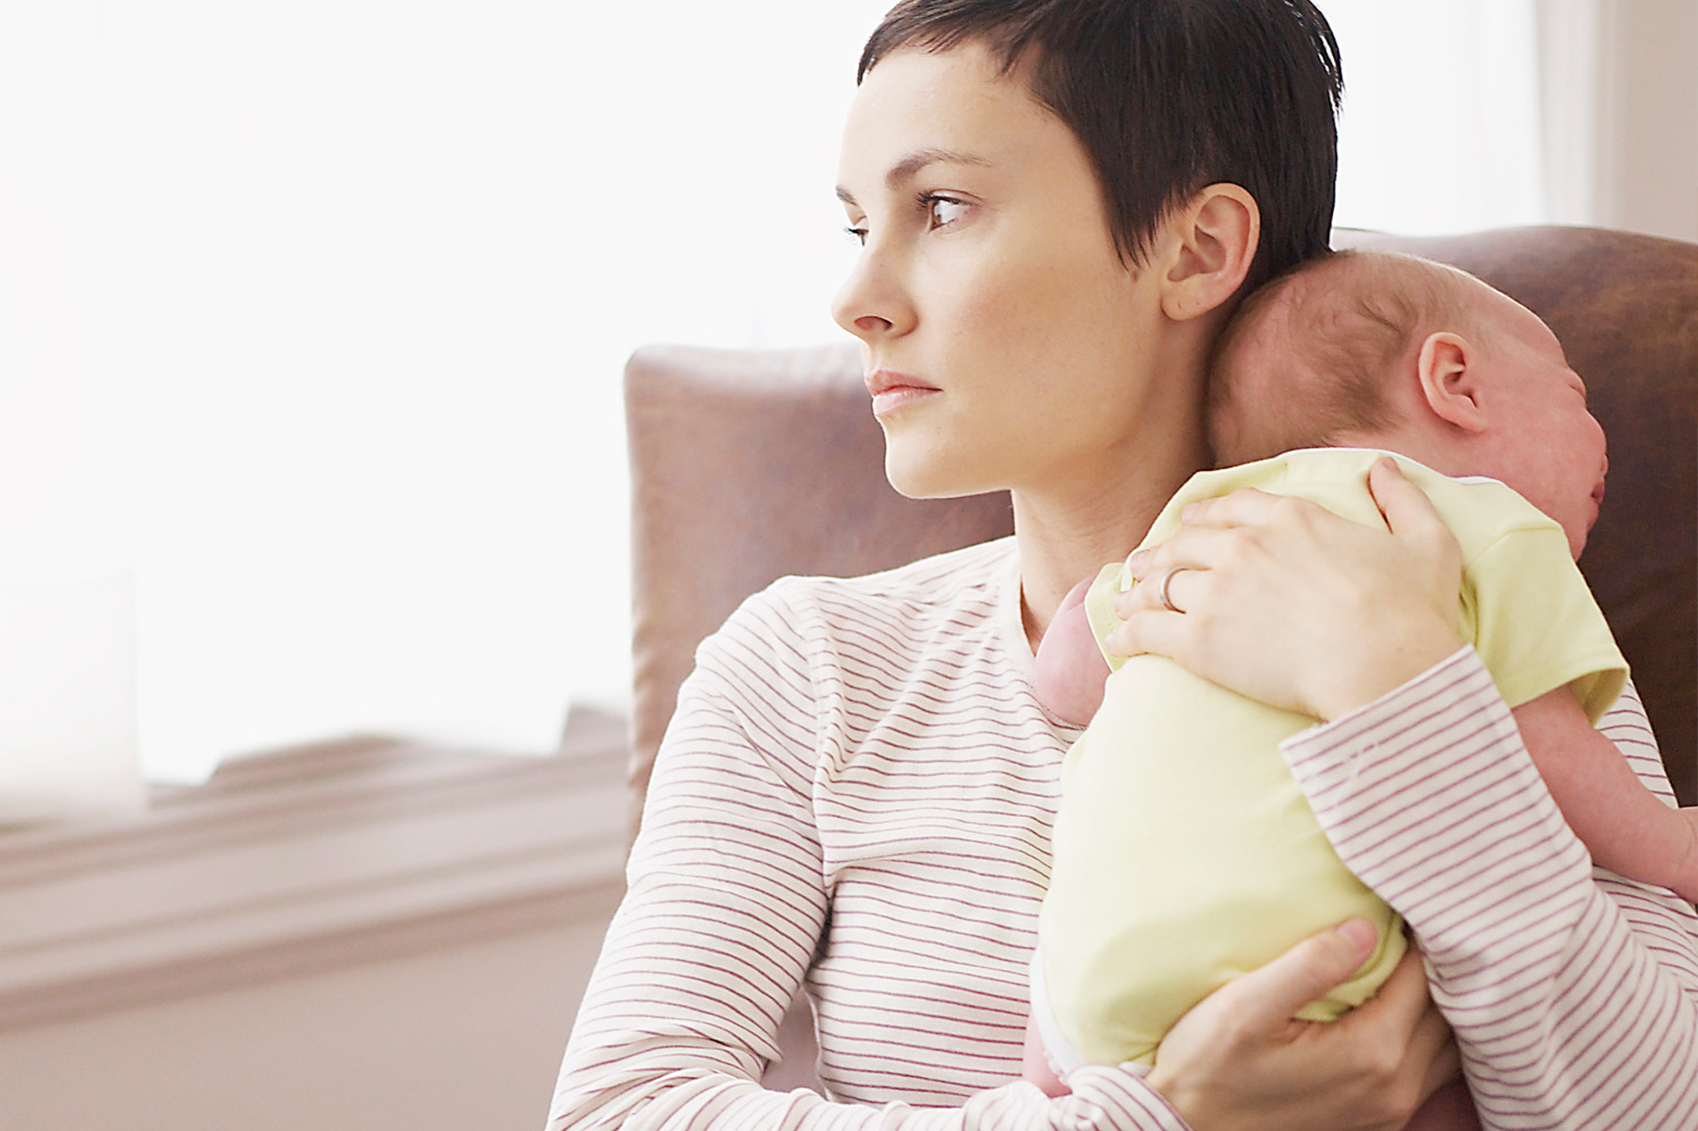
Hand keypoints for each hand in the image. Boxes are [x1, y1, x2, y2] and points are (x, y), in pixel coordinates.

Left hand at [1109, 459, 1463, 720]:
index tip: (1192, 522)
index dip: (1206, 515)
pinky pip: (1147, 630)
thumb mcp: (1427, 544)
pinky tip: (1118, 640)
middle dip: (1163, 552)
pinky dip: (1128, 633)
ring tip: (1126, 599)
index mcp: (1290, 518)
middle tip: (1145, 563)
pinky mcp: (1199, 639)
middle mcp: (1244, 546)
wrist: (1387, 668)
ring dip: (1140, 590)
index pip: (1232, 506)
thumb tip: (1384, 466)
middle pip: (1187, 542)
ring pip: (1161, 583)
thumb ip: (1404, 500)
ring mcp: (1217, 591)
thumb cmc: (1413, 613)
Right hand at [1146, 921, 1459, 1130]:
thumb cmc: (1206, 1068)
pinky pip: (1430, 1071)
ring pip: (1448, 1046)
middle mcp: (1395, 1087)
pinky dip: (1425, 1035)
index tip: (1400, 901)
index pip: (1425, 978)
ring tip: (1407, 964)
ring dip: (1436, 1004)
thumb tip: (1367, 927)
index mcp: (1372, 1052)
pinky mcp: (1379, 1120)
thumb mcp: (1244, 1007)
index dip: (1418, 935)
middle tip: (1411, 924)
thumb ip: (1309, 965)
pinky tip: (1396, 1007)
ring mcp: (1390, 1110)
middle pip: (1447, 1013)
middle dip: (1437, 967)